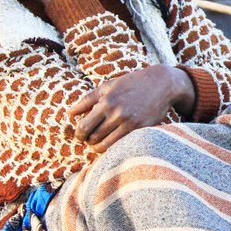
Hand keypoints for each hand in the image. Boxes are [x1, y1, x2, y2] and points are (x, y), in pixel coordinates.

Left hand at [69, 66, 194, 151]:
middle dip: (88, 141)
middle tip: (89, 140)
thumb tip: (69, 112)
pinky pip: (122, 145)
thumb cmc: (131, 83)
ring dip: (99, 147)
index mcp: (107, 102)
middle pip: (94, 138)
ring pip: (107, 145)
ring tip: (98, 144)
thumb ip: (87, 100)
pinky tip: (112, 142)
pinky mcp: (141, 129)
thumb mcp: (108, 86)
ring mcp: (130, 123)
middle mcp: (117, 114)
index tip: (80, 135)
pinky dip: (113, 147)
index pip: (84, 126)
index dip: (79, 134)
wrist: (161, 84)